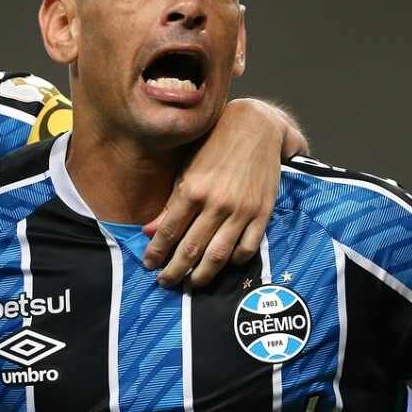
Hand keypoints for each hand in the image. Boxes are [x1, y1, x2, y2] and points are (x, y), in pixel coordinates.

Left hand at [143, 99, 287, 286]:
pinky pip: (247, 248)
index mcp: (193, 189)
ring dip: (202, 275)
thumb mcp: (187, 169)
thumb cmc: (215, 145)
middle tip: (166, 283)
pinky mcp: (262, 213)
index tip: (149, 265)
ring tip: (192, 283)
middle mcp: (216, 203)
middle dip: (175, 271)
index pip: (168, 231)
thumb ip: (170, 204)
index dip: (157, 252)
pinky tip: (223, 265)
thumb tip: (150, 231)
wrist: (256, 128)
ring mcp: (241, 211)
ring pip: (218, 256)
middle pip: (191, 249)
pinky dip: (234, 262)